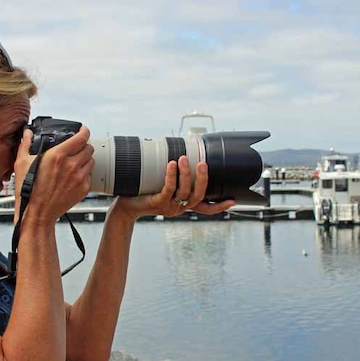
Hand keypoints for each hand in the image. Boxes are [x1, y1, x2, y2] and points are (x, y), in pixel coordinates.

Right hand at [13, 126, 93, 223]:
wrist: (38, 213)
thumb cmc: (29, 191)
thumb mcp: (21, 164)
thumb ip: (26, 145)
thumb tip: (27, 134)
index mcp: (58, 155)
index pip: (81, 137)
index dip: (84, 131)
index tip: (82, 130)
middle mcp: (71, 165)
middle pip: (89, 148)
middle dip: (83, 146)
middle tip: (77, 148)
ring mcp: (79, 177)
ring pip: (91, 161)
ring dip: (85, 159)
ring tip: (75, 163)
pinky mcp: (83, 189)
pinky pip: (90, 176)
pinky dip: (84, 174)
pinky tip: (73, 176)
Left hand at [112, 155, 234, 218]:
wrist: (126, 207)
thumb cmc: (144, 193)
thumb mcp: (163, 186)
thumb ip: (174, 176)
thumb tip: (180, 151)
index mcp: (184, 205)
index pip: (206, 209)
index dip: (220, 206)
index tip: (233, 200)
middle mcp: (179, 208)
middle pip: (198, 196)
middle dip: (203, 179)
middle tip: (203, 164)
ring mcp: (169, 207)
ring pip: (184, 192)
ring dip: (186, 174)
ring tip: (184, 158)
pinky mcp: (158, 203)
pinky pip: (168, 189)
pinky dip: (171, 176)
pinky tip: (172, 164)